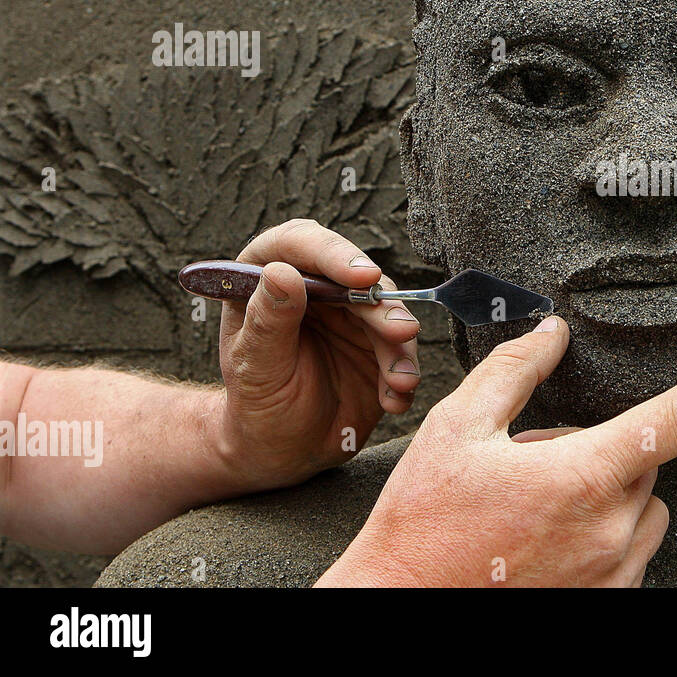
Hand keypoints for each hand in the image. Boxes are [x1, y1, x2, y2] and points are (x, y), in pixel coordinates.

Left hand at [213, 219, 421, 490]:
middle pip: (356, 277)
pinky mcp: (378, 345)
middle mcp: (314, 289)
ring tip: (399, 381)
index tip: (361, 277)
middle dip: (382, 306)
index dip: (333, 254)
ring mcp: (350, 316)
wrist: (284, 451)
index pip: (299, 245)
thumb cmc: (256, 406)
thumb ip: (268, 323)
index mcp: (268, 279)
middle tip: (400, 331)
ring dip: (399, 345)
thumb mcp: (254, 369)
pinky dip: (403, 373)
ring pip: (387, 311)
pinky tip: (394, 399)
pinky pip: (401, 349)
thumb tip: (281, 273)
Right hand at [316, 316, 676, 586]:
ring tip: (538, 508)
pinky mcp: (604, 605)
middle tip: (537, 464)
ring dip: (609, 497)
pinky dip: (602, 537)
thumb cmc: (422, 525)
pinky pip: (628, 557)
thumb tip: (553, 333)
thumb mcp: (457, 428)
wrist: (399, 606)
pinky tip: (544, 542)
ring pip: (643, 513)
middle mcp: (611, 532)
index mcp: (583, 478)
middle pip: (646, 466)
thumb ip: (514, 371)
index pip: (676, 420)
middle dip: (604, 451)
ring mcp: (611, 577)